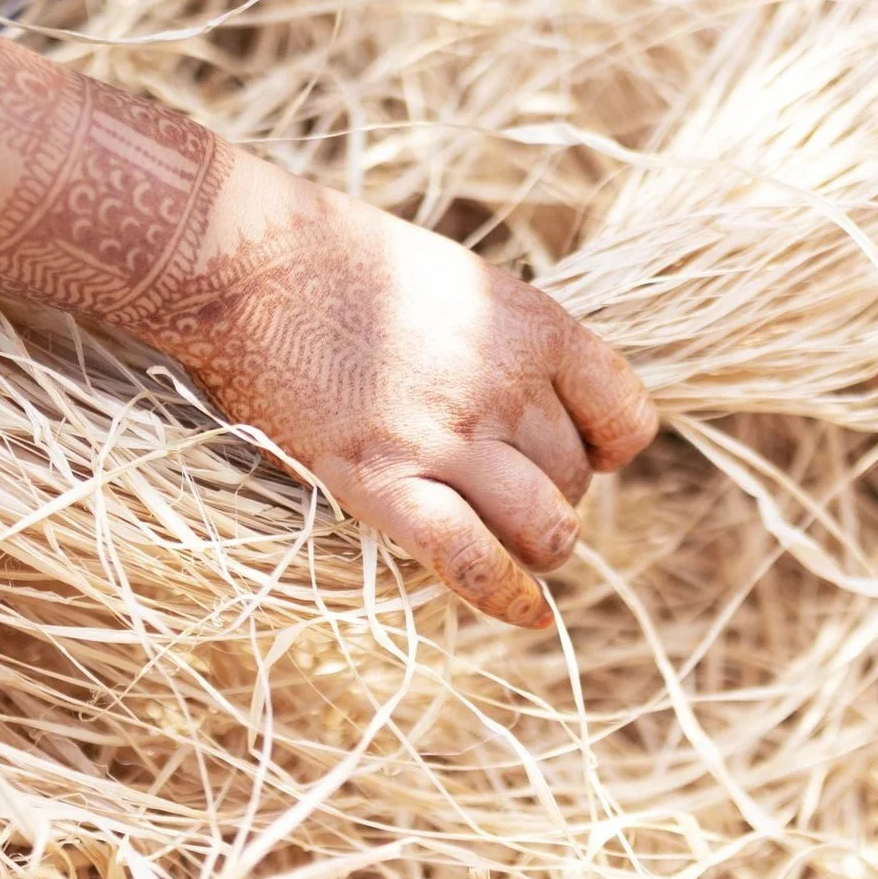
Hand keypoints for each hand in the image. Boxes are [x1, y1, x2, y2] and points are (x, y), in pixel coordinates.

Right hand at [145, 153, 658, 626]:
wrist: (250, 261)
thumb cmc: (348, 267)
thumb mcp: (463, 286)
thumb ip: (511, 350)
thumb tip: (542, 418)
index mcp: (536, 326)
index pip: (627, 421)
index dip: (604, 448)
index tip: (569, 447)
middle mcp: (507, 383)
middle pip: (575, 481)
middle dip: (549, 495)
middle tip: (497, 483)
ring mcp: (448, 435)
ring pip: (546, 529)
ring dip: (535, 546)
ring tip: (506, 537)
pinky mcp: (384, 479)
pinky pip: (472, 559)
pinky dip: (507, 597)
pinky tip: (530, 617)